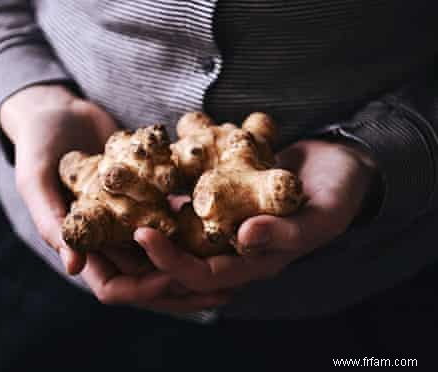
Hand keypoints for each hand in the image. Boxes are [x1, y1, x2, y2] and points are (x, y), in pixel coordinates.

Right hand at [1, 85, 227, 311]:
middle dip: (184, 285)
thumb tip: (74, 267)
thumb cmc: (37, 143)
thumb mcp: (36, 180)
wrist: (58, 110)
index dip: (143, 290)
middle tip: (224, 284)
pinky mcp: (150, 197)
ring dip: (198, 260)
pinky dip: (199, 222)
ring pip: (169, 253)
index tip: (173, 277)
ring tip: (237, 262)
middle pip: (149, 279)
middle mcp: (110, 240)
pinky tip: (230, 220)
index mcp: (84, 245)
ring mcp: (132, 220)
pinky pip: (177, 216)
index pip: (113, 288)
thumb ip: (51, 221)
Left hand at [135, 139, 377, 292]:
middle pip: (178, 258)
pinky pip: (186, 199)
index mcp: (254, 263)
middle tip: (112, 225)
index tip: (141, 234)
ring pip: (175, 229)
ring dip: (148, 217)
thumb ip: (287, 233)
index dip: (170, 261)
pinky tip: (143, 173)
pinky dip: (167, 188)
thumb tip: (244, 241)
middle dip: (144, 248)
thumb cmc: (339, 192)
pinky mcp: (221, 198)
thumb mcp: (323, 214)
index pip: (202, 275)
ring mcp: (224, 222)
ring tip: (115, 200)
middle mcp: (232, 248)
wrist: (340, 162)